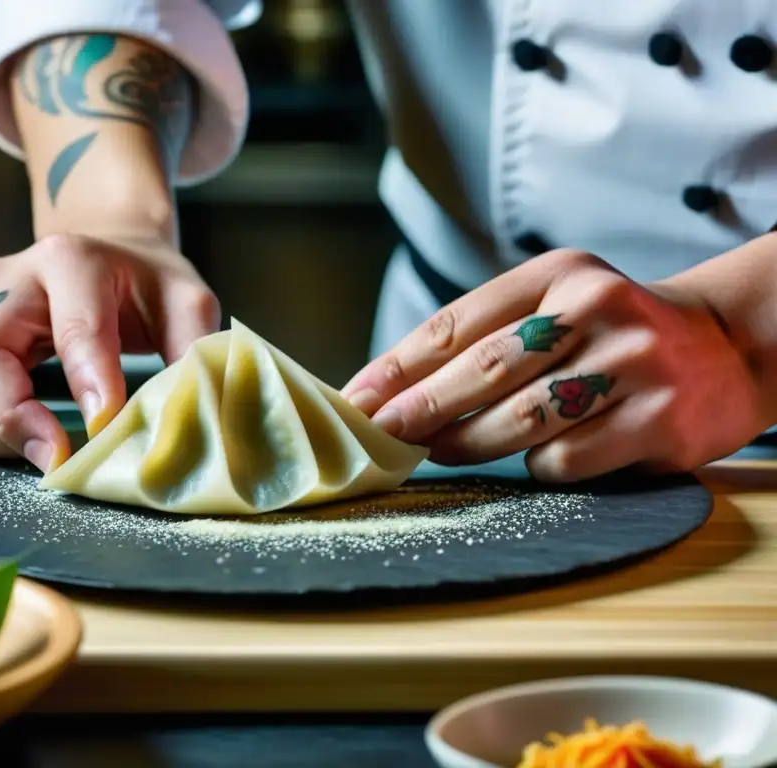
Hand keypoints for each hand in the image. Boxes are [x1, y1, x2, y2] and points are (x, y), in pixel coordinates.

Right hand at [0, 233, 219, 471]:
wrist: (97, 255)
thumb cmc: (142, 284)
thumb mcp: (186, 300)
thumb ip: (195, 349)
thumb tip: (193, 414)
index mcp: (69, 260)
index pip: (75, 327)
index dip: (89, 381)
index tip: (105, 428)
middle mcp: (4, 280)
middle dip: (12, 418)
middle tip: (57, 461)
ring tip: (44, 452)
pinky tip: (10, 439)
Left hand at [342, 249, 768, 481]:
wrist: (724, 347)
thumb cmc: (611, 333)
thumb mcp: (556, 305)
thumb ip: (487, 336)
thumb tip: (395, 388)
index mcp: (558, 274)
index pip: (459, 323)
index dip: (398, 365)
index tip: (356, 399)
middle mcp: (596, 310)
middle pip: (484, 370)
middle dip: (419, 408)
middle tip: (378, 435)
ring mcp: (631, 366)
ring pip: (519, 420)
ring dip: (465, 443)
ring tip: (437, 450)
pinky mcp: (657, 422)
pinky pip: (566, 459)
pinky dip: (536, 466)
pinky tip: (532, 459)